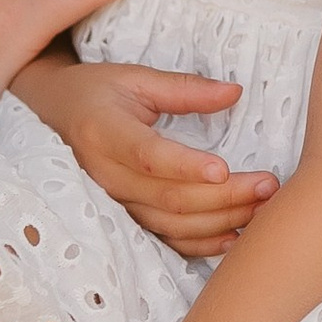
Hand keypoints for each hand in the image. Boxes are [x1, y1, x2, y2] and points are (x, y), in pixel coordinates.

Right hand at [9, 57, 276, 256]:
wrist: (54, 116)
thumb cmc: (97, 91)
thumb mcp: (135, 77)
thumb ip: (184, 88)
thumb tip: (234, 93)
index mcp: (105, 133)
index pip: (149, 157)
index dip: (186, 166)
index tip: (224, 168)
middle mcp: (106, 175)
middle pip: (169, 197)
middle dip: (223, 196)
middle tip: (267, 185)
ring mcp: (114, 203)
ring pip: (170, 224)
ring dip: (220, 221)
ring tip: (262, 207)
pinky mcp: (124, 218)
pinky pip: (165, 239)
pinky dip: (201, 244)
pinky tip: (235, 236)